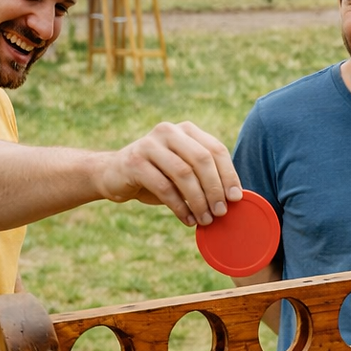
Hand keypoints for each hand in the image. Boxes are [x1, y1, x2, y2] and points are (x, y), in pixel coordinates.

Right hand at [101, 121, 241, 224]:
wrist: (114, 175)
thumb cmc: (157, 176)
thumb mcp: (183, 172)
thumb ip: (204, 177)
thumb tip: (234, 200)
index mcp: (186, 131)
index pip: (215, 149)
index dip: (229, 174)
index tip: (236, 198)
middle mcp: (169, 132)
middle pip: (201, 159)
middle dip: (215, 188)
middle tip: (221, 212)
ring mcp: (150, 145)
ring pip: (183, 173)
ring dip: (198, 200)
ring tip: (205, 219)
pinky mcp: (135, 162)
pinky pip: (163, 187)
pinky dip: (179, 207)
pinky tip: (187, 220)